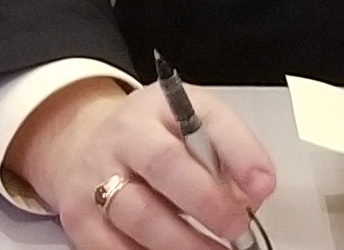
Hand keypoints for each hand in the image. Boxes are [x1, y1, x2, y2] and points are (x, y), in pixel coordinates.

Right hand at [7, 76, 274, 249]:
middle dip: (207, 202)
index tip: (262, 185)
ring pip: (139, 218)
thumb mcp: (192, 119)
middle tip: (238, 228)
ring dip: (184, 243)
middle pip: (162, 166)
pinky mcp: (80, 223)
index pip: (196, 124)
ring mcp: (94, 180)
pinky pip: (114, 249)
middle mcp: (120, 139)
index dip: (236, 154)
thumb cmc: (151, 135)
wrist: (84, 146)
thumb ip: (228, 147)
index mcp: (153, 109)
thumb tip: (257, 188)